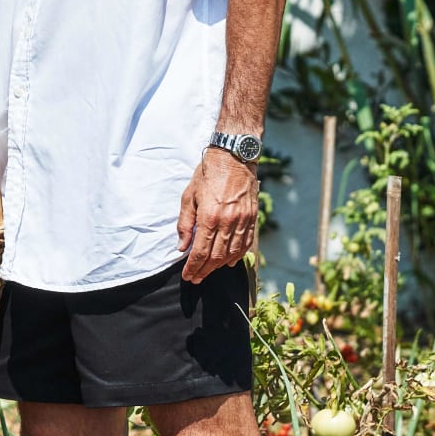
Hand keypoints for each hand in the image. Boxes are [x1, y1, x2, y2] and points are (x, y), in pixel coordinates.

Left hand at [178, 149, 259, 281]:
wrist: (234, 157)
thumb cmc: (208, 174)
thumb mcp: (189, 196)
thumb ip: (185, 223)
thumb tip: (182, 246)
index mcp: (209, 217)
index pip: (200, 252)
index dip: (193, 267)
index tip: (188, 276)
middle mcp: (228, 222)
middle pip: (216, 257)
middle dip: (204, 271)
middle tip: (196, 278)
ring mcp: (242, 221)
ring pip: (232, 253)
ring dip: (219, 266)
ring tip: (209, 271)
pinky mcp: (252, 217)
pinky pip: (245, 243)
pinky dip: (237, 256)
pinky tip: (229, 262)